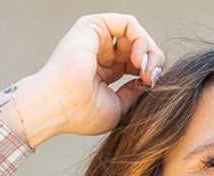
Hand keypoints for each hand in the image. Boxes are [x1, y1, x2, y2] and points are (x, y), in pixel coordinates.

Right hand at [15, 14, 164, 145]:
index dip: (150, 75)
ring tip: (146, 71)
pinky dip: (141, 40)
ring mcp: (97, 37)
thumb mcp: (118, 108)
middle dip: (153, 62)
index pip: (136, 65)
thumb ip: (135, 93)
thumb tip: (150, 82)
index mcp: (104, 72)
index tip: (152, 89)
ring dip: (149, 52)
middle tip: (152, 80)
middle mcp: (101, 52)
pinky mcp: (95, 25)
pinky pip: (129, 24)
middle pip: (139, 48)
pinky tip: (138, 60)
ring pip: (137, 35)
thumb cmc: (82, 113)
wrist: (60, 105)